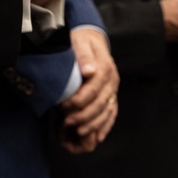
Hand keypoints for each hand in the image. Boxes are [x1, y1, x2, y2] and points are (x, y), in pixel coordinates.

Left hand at [59, 27, 119, 149]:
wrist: (92, 40)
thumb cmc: (82, 42)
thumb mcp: (80, 43)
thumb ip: (84, 56)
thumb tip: (89, 71)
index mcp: (105, 67)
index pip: (93, 89)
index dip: (79, 100)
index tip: (64, 107)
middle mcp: (112, 80)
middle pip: (100, 103)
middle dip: (83, 115)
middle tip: (67, 122)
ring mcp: (113, 89)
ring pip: (106, 111)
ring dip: (93, 124)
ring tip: (78, 132)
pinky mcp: (112, 96)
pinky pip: (112, 113)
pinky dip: (105, 126)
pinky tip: (97, 137)